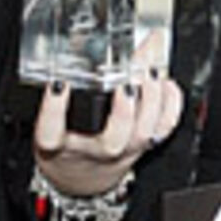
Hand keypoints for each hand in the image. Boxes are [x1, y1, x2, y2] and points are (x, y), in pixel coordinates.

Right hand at [33, 33, 182, 198]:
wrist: (82, 178)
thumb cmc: (67, 141)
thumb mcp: (50, 120)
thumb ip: (60, 88)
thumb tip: (82, 43)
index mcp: (59, 145)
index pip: (51, 131)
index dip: (54, 108)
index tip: (58, 84)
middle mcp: (94, 150)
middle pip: (112, 138)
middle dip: (123, 106)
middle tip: (126, 78)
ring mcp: (122, 151)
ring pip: (143, 132)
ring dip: (151, 99)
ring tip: (149, 71)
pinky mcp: (142, 147)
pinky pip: (163, 130)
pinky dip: (170, 105)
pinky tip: (166, 83)